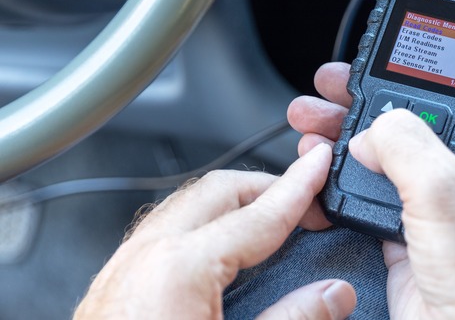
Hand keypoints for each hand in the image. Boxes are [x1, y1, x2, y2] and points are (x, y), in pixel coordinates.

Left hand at [74, 144, 356, 319]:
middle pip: (220, 190)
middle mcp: (147, 254)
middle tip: (307, 201)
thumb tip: (335, 295)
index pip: (259, 213)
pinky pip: (168, 229)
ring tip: (271, 218)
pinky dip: (206, 224)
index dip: (299, 187)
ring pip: (190, 205)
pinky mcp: (115, 281)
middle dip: (267, 186)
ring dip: (235, 202)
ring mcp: (125, 265)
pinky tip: (223, 249)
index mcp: (180, 267)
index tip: (320, 164)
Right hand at [288, 62, 454, 319]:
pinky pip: (373, 190)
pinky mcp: (410, 231)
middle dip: (380, 95)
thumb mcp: (447, 192)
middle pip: (426, 116)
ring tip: (315, 115)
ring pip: (393, 152)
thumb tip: (376, 128)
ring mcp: (441, 205)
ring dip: (352, 133)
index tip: (427, 49)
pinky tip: (321, 163)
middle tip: (340, 80)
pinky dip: (344, 176)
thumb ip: (407, 143)